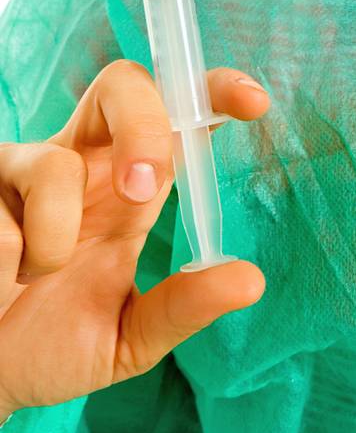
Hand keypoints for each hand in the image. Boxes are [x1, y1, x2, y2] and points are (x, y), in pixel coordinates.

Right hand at [0, 59, 268, 419]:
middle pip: (122, 85)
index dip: (213, 93)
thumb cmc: (52, 347)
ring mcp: (19, 172)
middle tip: (142, 190)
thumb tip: (249, 282)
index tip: (254, 103)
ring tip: (34, 279)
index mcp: (126, 187)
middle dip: (144, 126)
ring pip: (54, 163)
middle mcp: (79, 163)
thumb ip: (181, 307)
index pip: (176, 116)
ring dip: (53, 237)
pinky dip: (5, 260)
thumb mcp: (128, 338)